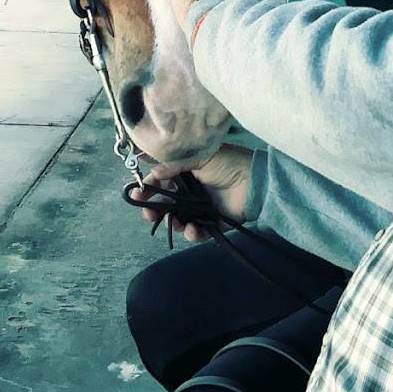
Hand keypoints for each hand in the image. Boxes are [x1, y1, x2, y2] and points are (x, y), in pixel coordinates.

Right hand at [129, 145, 253, 241]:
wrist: (255, 181)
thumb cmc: (229, 163)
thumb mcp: (200, 157)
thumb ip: (175, 165)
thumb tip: (153, 173)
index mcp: (187, 174)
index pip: (162, 183)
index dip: (148, 189)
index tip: (137, 195)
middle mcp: (192, 192)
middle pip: (167, 205)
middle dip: (154, 211)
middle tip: (148, 214)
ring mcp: (201, 209)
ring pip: (179, 221)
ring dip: (173, 224)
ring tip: (175, 222)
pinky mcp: (213, 224)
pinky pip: (197, 233)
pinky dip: (193, 233)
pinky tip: (193, 229)